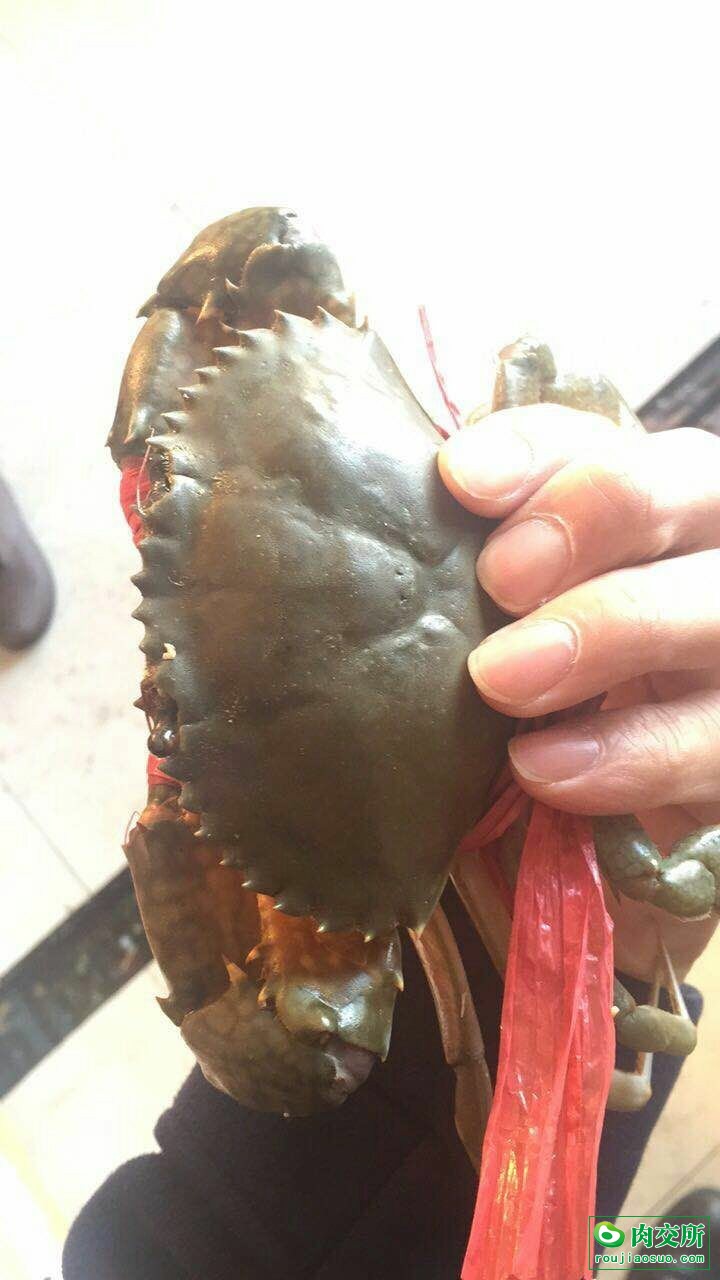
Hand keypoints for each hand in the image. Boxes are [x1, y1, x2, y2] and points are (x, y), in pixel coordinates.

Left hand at [439, 406, 719, 979]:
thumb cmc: (548, 709)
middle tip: (502, 576)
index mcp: (643, 509)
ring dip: (610, 629)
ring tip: (502, 678)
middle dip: (598, 513)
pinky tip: (546, 768)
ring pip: (717, 607)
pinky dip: (631, 752)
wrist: (617, 830)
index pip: (602, 437)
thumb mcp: (510, 631)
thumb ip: (479, 575)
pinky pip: (714, 743)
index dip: (540, 448)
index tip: (458, 478)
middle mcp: (709, 557)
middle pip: (693, 484)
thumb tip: (397, 524)